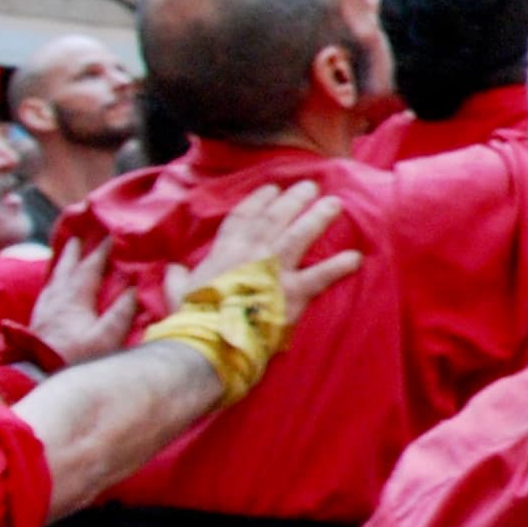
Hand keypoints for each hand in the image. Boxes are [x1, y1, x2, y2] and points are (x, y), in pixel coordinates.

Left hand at [27, 237, 138, 367]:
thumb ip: (121, 311)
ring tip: (64, 255)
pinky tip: (53, 287)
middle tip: (77, 236)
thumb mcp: (106, 336)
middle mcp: (56, 298)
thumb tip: (136, 287)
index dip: (100, 251)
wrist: (37, 376)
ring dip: (61, 264)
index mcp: (74, 298)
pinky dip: (52, 283)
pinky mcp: (37, 322)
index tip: (110, 235)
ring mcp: (44, 310)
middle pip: (65, 268)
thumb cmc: (76, 357)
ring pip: (53, 279)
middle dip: (73, 251)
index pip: (89, 268)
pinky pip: (46, 293)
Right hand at [178, 181, 361, 316]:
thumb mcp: (177, 293)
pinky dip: (340, 266)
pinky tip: (356, 258)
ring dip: (319, 217)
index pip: (243, 217)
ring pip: (300, 234)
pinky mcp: (293, 292)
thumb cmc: (193, 318)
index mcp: (224, 251)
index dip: (259, 200)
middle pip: (276, 217)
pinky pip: (321, 275)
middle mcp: (251, 252)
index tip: (272, 188)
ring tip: (335, 203)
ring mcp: (274, 269)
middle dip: (294, 198)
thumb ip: (176, 278)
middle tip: (311, 186)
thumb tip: (172, 268)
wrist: (210, 341)